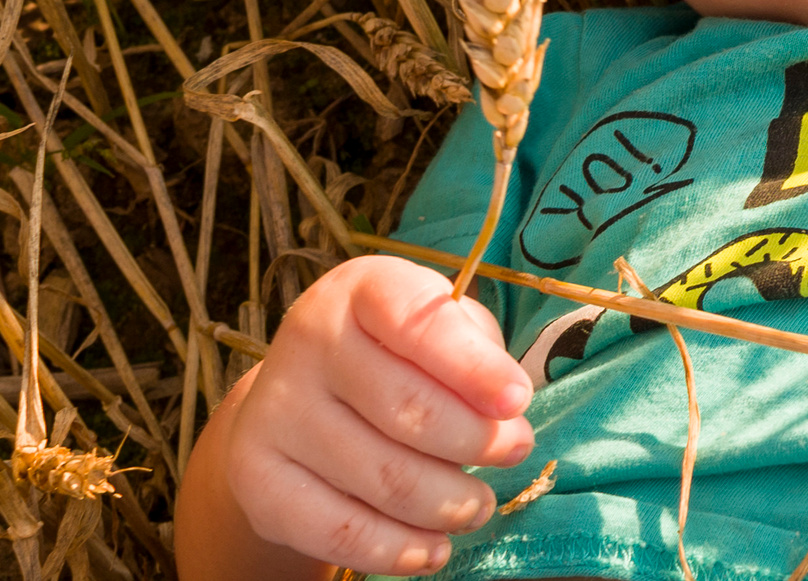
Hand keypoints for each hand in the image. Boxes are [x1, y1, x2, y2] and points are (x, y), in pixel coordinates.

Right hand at [223, 255, 532, 573]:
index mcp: (362, 290)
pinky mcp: (257, 477)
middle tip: (514, 453)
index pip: (419, 322)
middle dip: (476, 441)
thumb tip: (505, 413)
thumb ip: (478, 356)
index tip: (518, 401)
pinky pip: (337, 530)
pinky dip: (396, 549)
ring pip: (381, 477)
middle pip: (406, 409)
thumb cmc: (399, 355)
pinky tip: (433, 550)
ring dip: (447, 503)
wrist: (301, 398)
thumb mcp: (444, 330)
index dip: (475, 367)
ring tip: (477, 506)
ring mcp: (274, 410)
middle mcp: (308, 341)